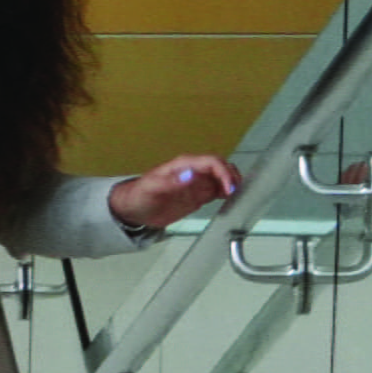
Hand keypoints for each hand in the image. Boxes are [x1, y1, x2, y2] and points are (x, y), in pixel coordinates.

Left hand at [107, 156, 243, 233]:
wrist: (133, 210)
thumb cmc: (139, 196)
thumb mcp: (152, 188)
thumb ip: (172, 182)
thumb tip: (190, 175)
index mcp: (183, 165)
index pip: (210, 162)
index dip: (223, 172)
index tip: (229, 187)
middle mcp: (193, 172)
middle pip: (220, 167)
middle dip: (232, 176)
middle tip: (236, 192)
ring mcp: (196, 184)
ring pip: (222, 178)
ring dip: (232, 183)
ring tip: (238, 196)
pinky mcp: (197, 196)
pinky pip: (217, 191)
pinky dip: (227, 193)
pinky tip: (230, 200)